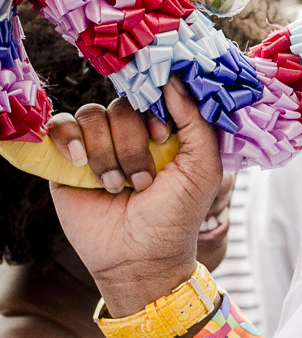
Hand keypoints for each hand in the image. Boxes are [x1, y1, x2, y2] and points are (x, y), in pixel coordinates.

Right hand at [48, 79, 221, 318]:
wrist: (140, 260)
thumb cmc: (176, 216)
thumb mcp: (203, 167)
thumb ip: (197, 120)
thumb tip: (174, 77)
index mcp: (164, 131)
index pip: (153, 94)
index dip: (156, 110)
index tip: (164, 138)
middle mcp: (131, 134)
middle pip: (122, 105)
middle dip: (132, 145)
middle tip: (142, 182)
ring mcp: (98, 145)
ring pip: (93, 115)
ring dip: (106, 154)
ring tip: (116, 187)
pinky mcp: (68, 160)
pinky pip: (61, 125)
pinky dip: (70, 139)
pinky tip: (81, 164)